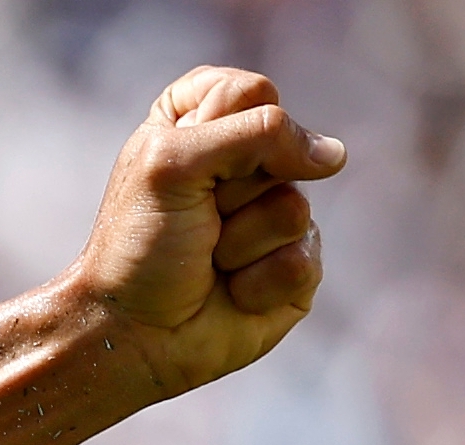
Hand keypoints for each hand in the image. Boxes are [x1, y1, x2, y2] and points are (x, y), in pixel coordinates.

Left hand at [63, 67, 345, 399]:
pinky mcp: (297, 267)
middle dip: (232, 189)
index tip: (179, 164)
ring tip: (209, 260)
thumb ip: (257, 132)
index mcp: (203, 124)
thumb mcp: (174, 164)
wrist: (131, 333)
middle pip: (284, 146)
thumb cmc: (140, 245)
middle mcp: (245, 165)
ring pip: (295, 207)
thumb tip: (334, 155)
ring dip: (240, 241)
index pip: (250, 91)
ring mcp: (276, 214)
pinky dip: (257, 282)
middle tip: (196, 219)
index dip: (219, 129)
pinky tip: (231, 293)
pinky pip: (304, 259)